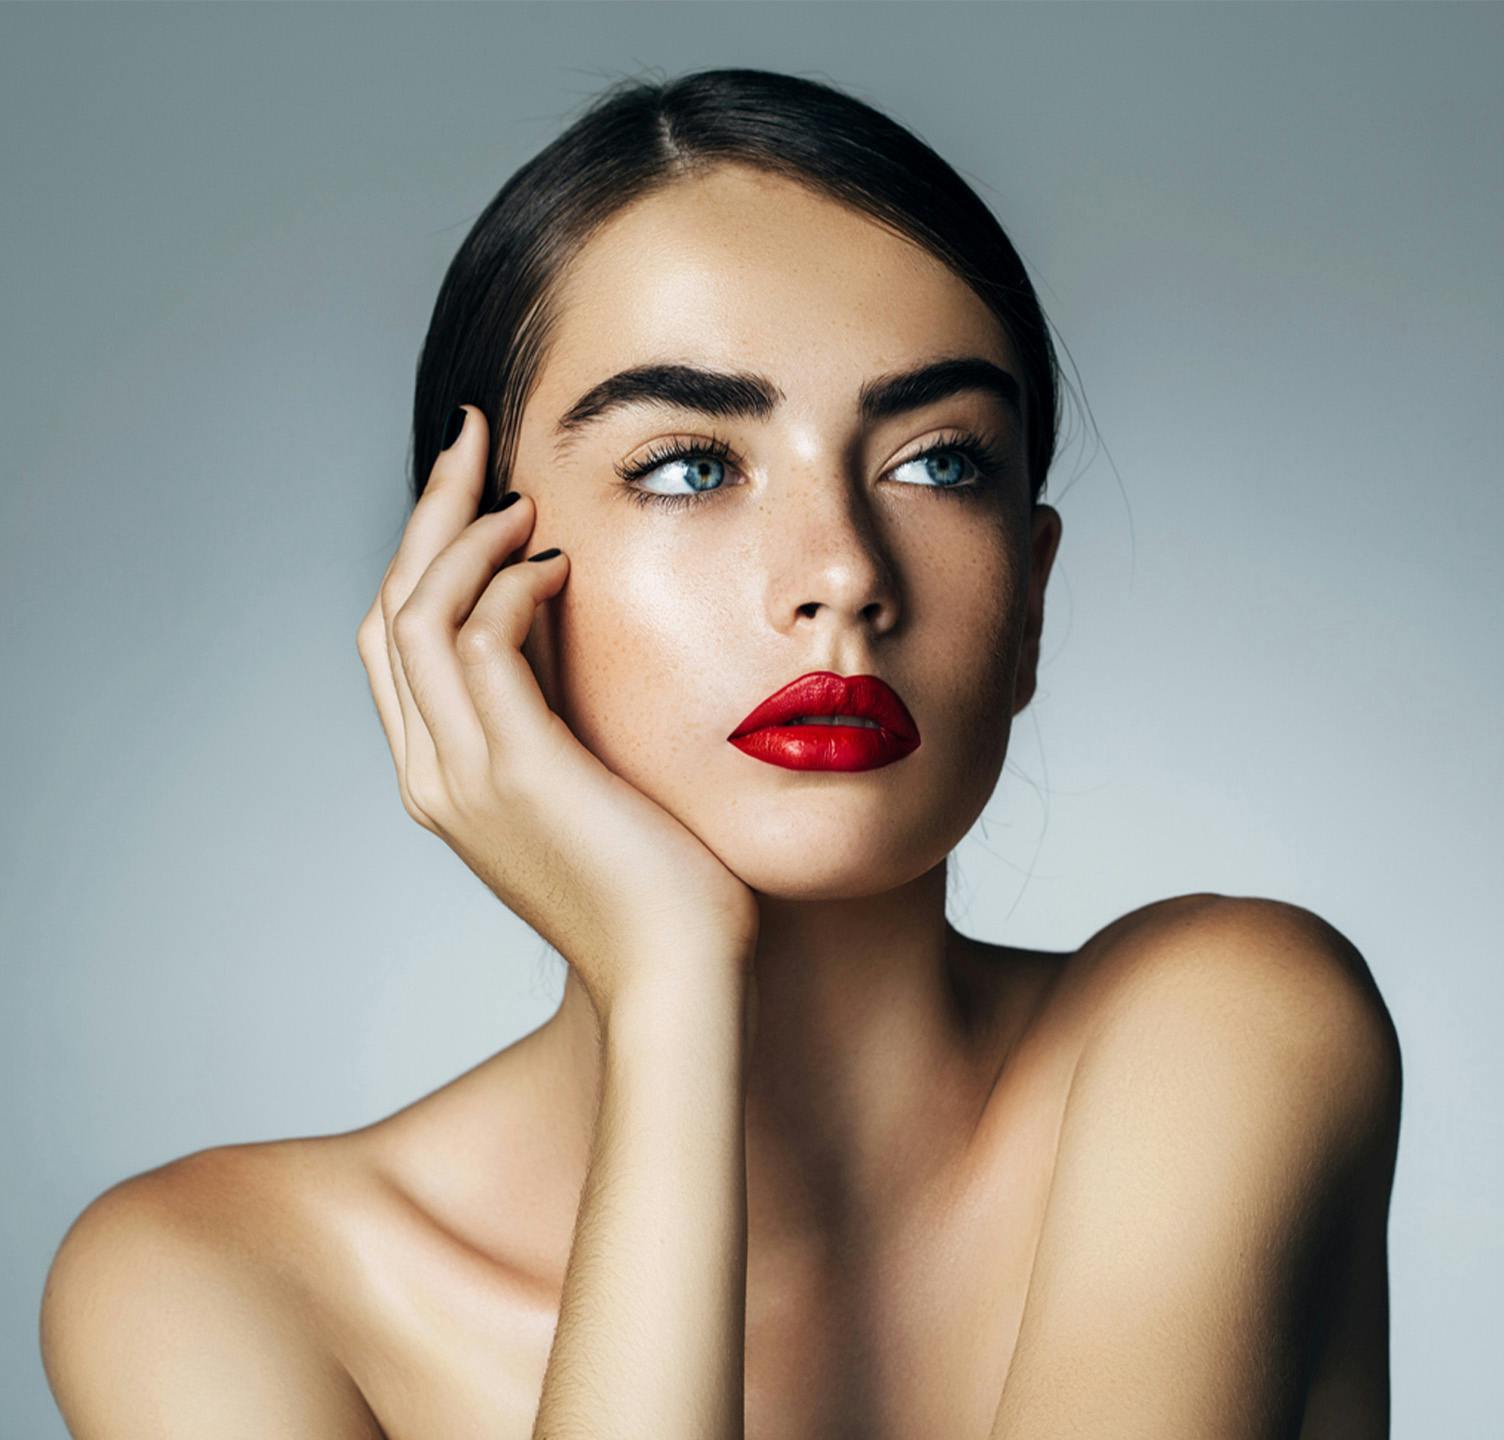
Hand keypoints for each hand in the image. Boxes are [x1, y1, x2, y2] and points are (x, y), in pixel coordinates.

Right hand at [355, 406, 759, 1026]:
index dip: (424, 554)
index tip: (477, 487)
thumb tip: (561, 611)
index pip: (398, 642)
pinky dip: (507, 585)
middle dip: (425, 515)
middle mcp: (433, 773)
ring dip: (460, 536)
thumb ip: (554, 706)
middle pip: (389, 611)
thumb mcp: (586, 781)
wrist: (678, 975)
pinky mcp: (516, 769)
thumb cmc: (656, 885)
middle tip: (472, 440)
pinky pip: (478, 644)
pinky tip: (557, 561)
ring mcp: (462, 774)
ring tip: (520, 497)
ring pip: (415, 615)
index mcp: (444, 777)